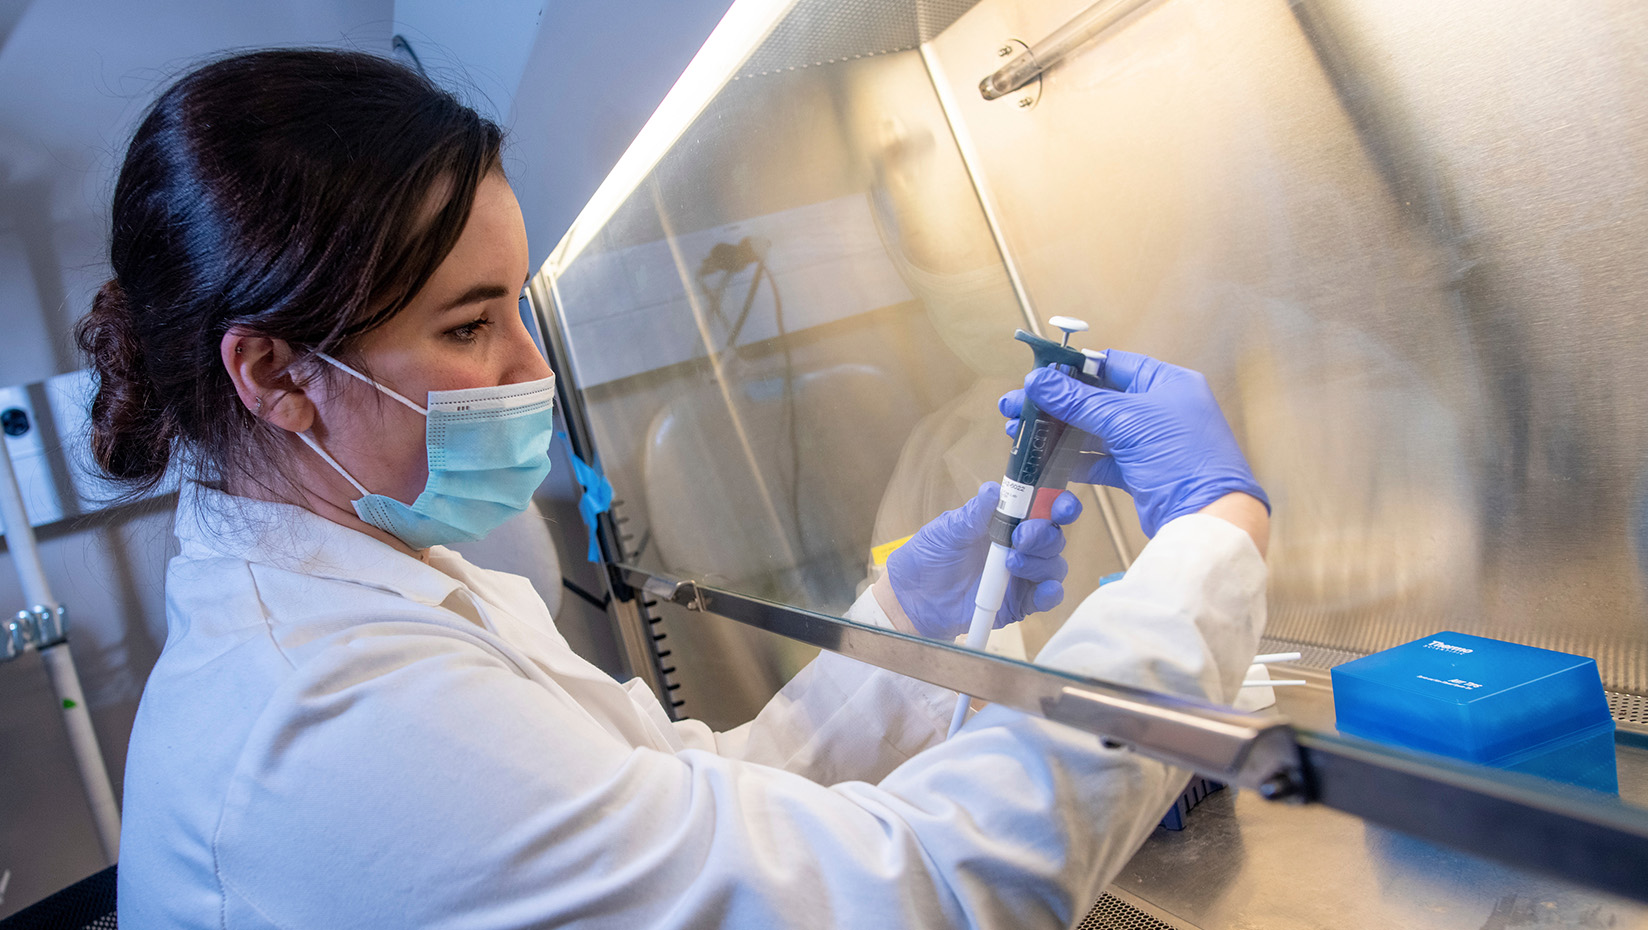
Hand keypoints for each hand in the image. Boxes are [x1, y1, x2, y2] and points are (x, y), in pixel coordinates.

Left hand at [878, 482, 1080, 638]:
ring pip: (1053, 566)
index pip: (1042, 508)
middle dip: (1043, 535)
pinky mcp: (1018, 603)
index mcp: (1006, 521)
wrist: (912, 597)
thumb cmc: (928, 557)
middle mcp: (1020, 546)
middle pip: (1052, 537)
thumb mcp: (947, 529)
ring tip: (1011, 563)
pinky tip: (1044, 589)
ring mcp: (1021, 575)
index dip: (1058, 504)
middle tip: (1020, 537)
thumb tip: (994, 490)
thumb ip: (974, 513)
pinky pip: (1046, 599)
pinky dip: (1051, 593)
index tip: (1059, 506)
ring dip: (1040, 562)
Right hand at [1000, 350, 1266, 536]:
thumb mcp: (1127, 422)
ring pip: (1094, 430)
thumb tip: (1039, 381)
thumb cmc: (1182, 458)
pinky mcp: (1140, 471)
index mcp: (1164, 382)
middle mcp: (1158, 408)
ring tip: (1021, 433)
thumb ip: (1079, 401)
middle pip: (1096, 398)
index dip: (1071, 369)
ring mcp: (1149, 441)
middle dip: (1054, 404)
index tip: (1037, 375)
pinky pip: (1100, 459)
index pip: (1110, 364)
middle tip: (1015, 407)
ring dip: (1058, 432)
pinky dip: (1074, 460)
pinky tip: (1045, 460)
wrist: (1207, 516)